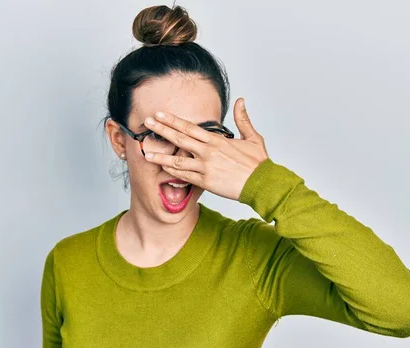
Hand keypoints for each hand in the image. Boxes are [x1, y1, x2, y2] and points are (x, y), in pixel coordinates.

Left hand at [143, 97, 268, 200]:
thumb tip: (241, 101)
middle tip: (147, 123)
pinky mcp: (206, 182)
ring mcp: (205, 168)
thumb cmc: (258, 163)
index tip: (160, 114)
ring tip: (146, 154)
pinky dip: (173, 173)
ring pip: (178, 160)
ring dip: (161, 157)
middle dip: (161, 130)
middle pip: (179, 139)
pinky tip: (163, 169)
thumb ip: (243, 119)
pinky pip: (185, 177)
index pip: (189, 127)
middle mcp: (208, 152)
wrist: (262, 183)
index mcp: (217, 140)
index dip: (172, 120)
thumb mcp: (253, 137)